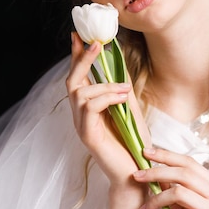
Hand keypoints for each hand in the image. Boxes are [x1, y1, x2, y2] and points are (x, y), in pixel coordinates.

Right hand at [66, 32, 145, 183]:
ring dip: (104, 85)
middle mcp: (80, 115)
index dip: (76, 56)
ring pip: (81, 93)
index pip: (78, 78)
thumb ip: (122, 92)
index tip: (78, 35)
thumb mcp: (130, 111)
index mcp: (88, 109)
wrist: (136, 173)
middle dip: (82, 59)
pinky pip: (90, 107)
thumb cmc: (133, 144)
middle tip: (96, 43)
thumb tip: (119, 69)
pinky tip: (122, 97)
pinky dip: (106, 97)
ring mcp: (81, 126)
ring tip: (124, 88)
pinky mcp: (87, 135)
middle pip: (72, 81)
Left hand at [133, 146, 208, 208]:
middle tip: (137, 176)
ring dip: (155, 200)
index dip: (166, 155)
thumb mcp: (190, 207)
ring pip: (177, 192)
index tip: (146, 152)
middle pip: (182, 173)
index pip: (189, 162)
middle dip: (156, 172)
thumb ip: (177, 189)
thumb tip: (153, 173)